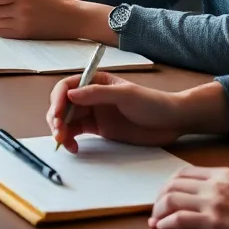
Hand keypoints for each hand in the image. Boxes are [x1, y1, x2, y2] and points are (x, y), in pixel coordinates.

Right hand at [47, 72, 186, 148]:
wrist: (171, 122)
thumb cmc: (152, 103)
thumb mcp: (126, 95)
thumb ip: (98, 93)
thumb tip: (70, 94)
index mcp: (96, 81)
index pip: (67, 87)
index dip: (58, 100)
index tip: (56, 115)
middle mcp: (91, 96)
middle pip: (63, 105)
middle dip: (56, 118)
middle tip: (58, 134)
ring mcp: (94, 113)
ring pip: (67, 120)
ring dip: (61, 130)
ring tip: (64, 143)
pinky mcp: (99, 129)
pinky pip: (77, 132)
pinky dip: (70, 140)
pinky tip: (73, 147)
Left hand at [149, 167, 228, 228]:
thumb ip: (219, 186)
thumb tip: (195, 194)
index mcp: (222, 174)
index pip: (184, 173)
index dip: (169, 184)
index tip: (165, 195)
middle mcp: (215, 185)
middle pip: (173, 184)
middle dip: (160, 197)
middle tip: (157, 210)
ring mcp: (213, 203)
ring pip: (172, 199)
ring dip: (159, 210)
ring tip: (157, 220)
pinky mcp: (213, 223)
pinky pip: (179, 219)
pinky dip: (166, 223)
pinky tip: (162, 227)